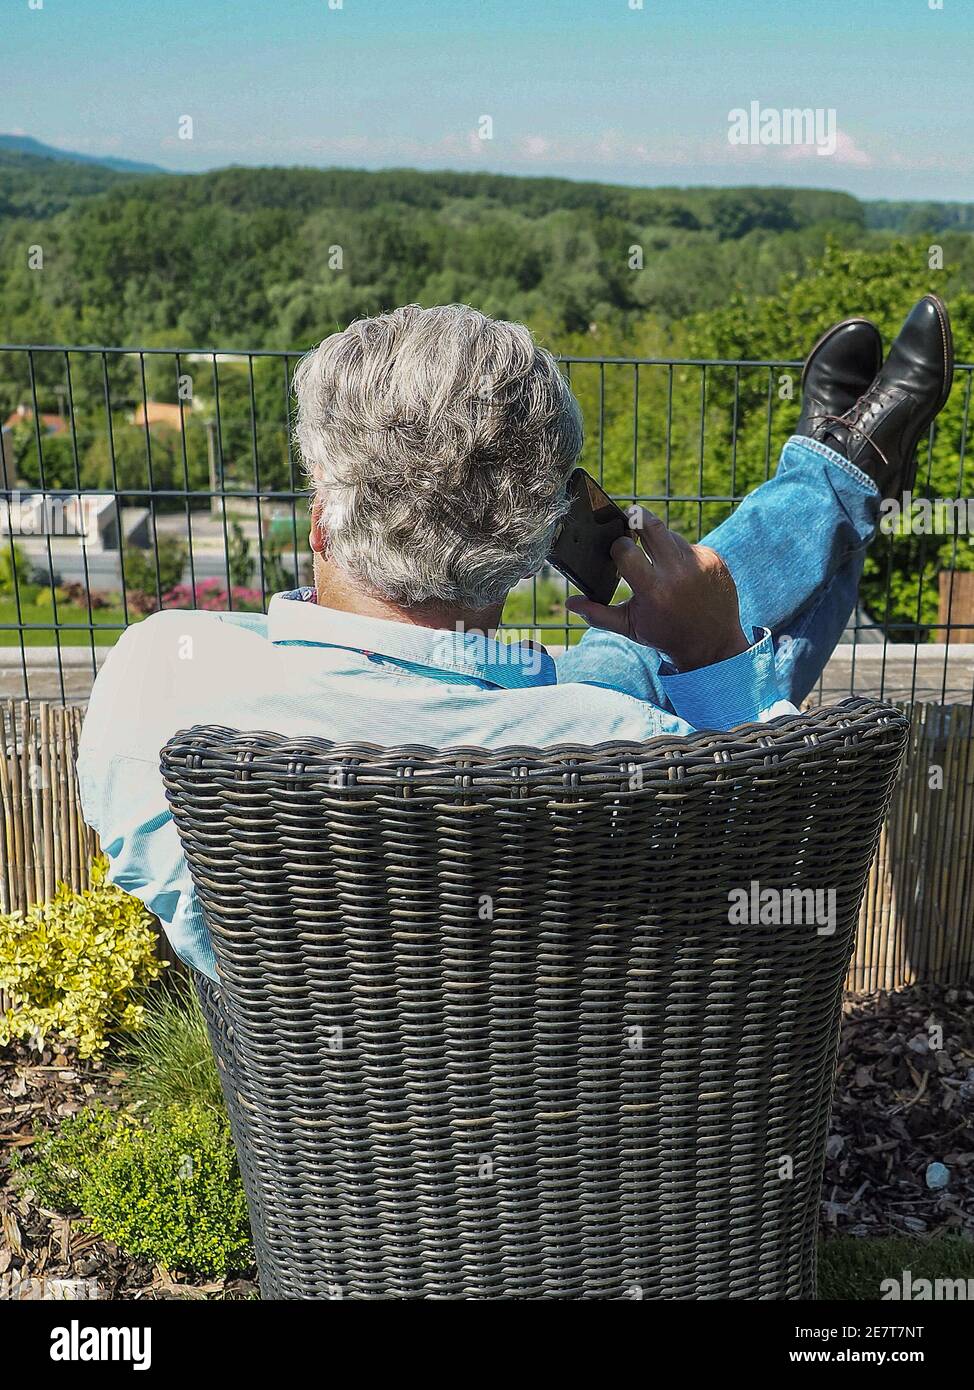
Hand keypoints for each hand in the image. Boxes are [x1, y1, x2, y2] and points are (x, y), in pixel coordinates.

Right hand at [565, 506, 750, 672]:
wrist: (712, 645)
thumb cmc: (665, 634)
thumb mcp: (630, 627)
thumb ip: (598, 614)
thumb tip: (570, 603)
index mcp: (653, 589)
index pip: (625, 549)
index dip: (617, 546)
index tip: (617, 551)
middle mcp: (678, 573)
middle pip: (651, 524)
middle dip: (636, 517)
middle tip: (628, 519)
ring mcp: (700, 563)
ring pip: (670, 534)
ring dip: (659, 541)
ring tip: (657, 561)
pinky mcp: (714, 558)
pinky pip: (689, 545)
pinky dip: (680, 554)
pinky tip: (681, 573)